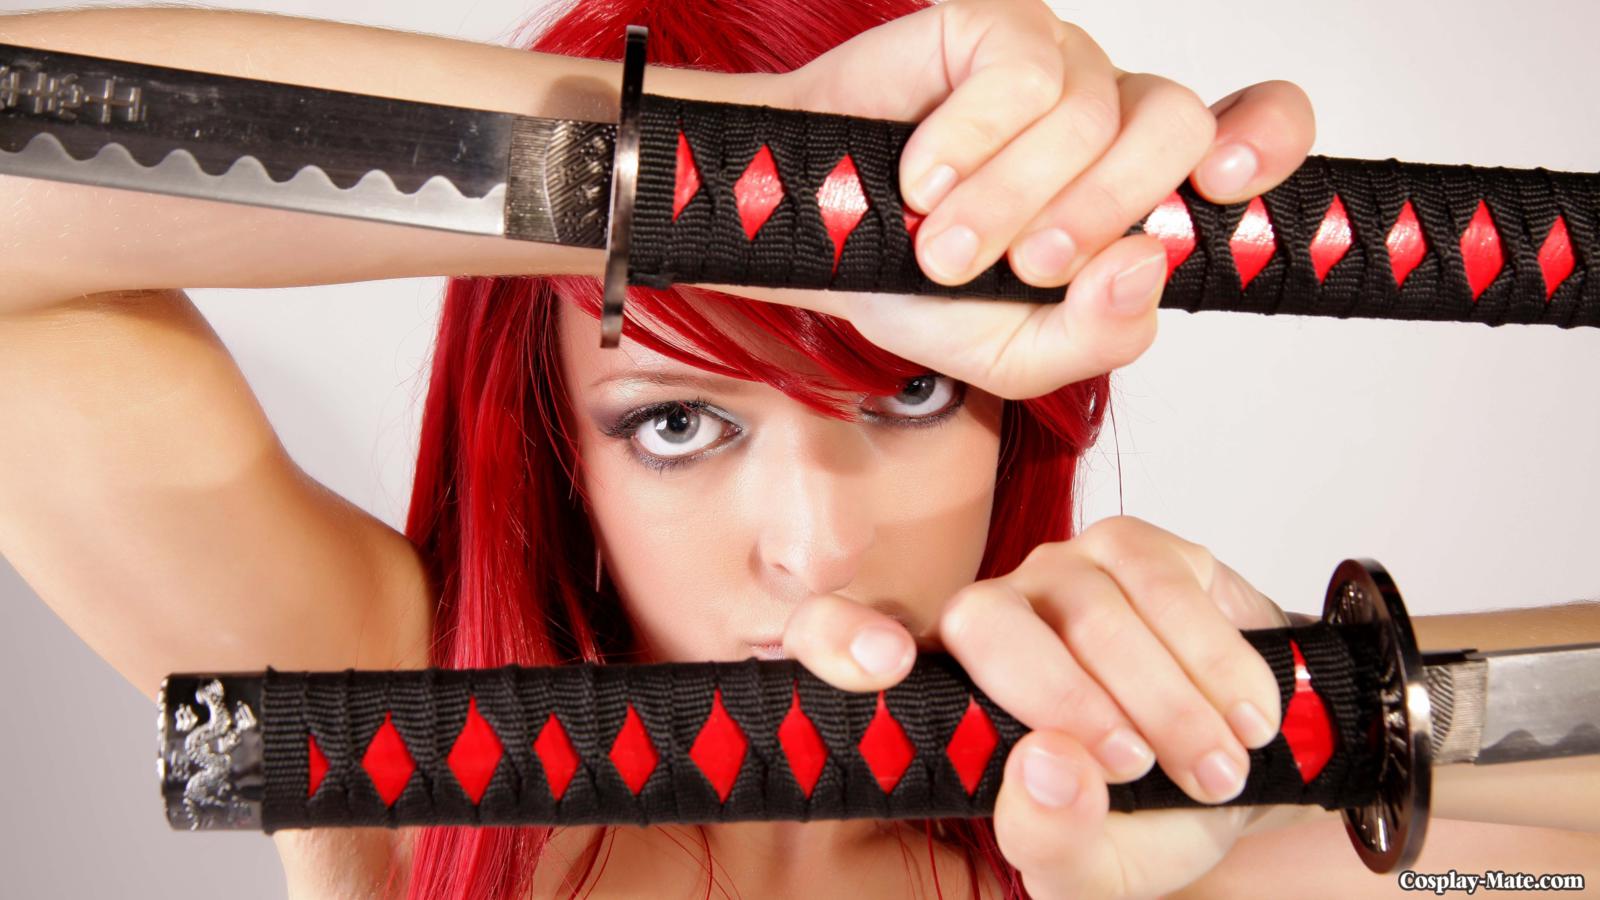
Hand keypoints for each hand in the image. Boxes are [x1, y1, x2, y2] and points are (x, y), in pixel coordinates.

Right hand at [714, 0, 1314, 398]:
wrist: (806, 230)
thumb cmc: (908, 278)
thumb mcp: (1012, 351)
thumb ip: (1095, 336)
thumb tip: (1146, 268)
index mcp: (1135, 187)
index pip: (1250, 129)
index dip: (1265, 143)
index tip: (1225, 189)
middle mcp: (1109, 116)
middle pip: (1177, 127)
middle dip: (1100, 214)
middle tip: (1028, 266)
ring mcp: (1057, 63)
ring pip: (1096, 112)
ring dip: (1013, 199)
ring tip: (946, 245)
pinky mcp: (996, 25)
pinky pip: (1025, 75)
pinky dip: (973, 141)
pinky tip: (925, 172)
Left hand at [782, 516, 1291, 898]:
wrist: (1258, 765)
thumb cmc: (1150, 814)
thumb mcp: (1098, 868)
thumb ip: (1054, 842)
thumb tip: (1049, 768)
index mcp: (946, 699)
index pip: (840, 640)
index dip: (841, 637)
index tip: (881, 665)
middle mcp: (988, 622)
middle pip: (984, 618)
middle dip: (1063, 698)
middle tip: (1132, 768)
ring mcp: (1059, 573)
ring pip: (1086, 607)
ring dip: (1163, 697)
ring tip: (1211, 768)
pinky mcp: (1136, 547)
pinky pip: (1162, 579)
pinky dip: (1210, 657)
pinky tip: (1245, 714)